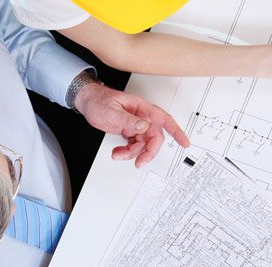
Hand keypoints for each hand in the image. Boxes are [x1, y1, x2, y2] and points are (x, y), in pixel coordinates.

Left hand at [74, 82, 189, 166]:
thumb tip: (143, 126)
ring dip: (133, 154)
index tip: (184, 142)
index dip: (176, 131)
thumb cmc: (98, 100)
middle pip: (154, 138)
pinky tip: (118, 152)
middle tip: (139, 162)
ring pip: (143, 145)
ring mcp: (136, 125)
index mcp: (141, 108)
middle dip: (148, 152)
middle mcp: (141, 117)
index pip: (163, 120)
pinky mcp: (130, 132)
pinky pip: (134, 146)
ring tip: (118, 154)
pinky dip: (127, 152)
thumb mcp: (111, 110)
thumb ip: (128, 119)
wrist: (87, 102)